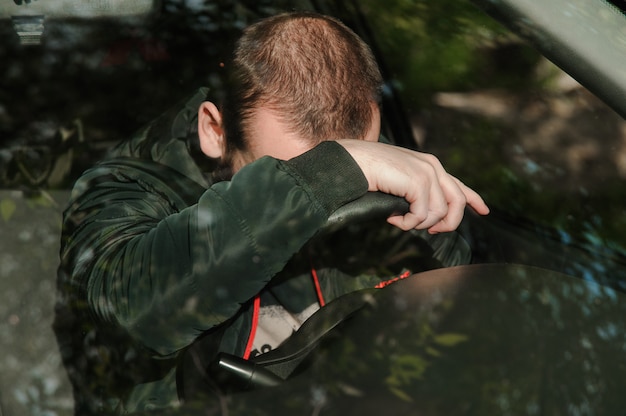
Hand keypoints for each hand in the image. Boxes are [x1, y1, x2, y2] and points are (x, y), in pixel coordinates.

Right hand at [336, 139, 488, 232]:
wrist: (353, 162)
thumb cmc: (369, 171)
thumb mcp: (399, 181)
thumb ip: (415, 192)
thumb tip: (425, 216)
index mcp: (430, 164)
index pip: (459, 185)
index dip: (474, 199)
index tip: (484, 211)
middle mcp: (433, 166)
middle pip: (457, 202)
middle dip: (448, 223)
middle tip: (432, 231)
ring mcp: (427, 173)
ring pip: (438, 213)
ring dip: (418, 224)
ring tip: (400, 220)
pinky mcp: (418, 182)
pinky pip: (421, 216)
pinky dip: (407, 224)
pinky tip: (393, 218)